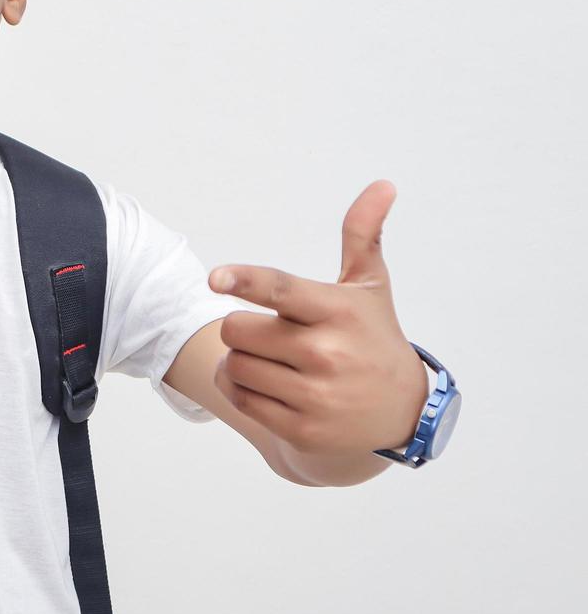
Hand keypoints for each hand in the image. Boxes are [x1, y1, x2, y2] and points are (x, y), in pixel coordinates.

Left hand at [207, 180, 431, 457]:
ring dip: (238, 360)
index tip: (216, 278)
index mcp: (339, 311)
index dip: (246, 280)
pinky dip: (240, 389)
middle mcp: (328, 353)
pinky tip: (267, 386)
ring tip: (269, 360)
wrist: (397, 415)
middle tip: (267, 333)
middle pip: (236, 329)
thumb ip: (362, 236)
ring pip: (232, 365)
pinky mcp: (301, 429)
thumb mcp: (368, 289)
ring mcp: (315, 395)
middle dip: (241, 327)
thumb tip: (382, 185)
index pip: (282, 289)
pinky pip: (239, 398)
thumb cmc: (372, 338)